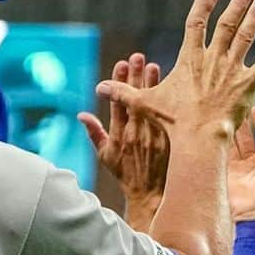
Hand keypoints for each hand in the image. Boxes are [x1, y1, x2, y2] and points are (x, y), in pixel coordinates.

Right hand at [78, 53, 168, 217]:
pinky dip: (170, 104)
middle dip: (136, 77)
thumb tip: (81, 115)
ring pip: (153, 107)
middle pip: (136, 100)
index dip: (119, 82)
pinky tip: (173, 90)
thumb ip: (95, 134)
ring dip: (153, 86)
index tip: (121, 63)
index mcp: (119, 135)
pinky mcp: (168, 143)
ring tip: (154, 66)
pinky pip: (169, 119)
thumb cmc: (126, 177)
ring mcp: (153, 138)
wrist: (149, 197)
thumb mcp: (106, 157)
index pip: (118, 102)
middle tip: (138, 57)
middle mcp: (135, 134)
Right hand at [95, 0, 254, 138]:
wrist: (198, 138)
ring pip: (247, 36)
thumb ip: (124, 94)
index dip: (203, 6)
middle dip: (236, 4)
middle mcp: (213, 59)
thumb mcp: (145, 105)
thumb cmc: (172, 124)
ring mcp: (232, 70)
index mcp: (190, 59)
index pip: (196, 24)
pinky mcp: (248, 85)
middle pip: (226, 24)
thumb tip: (99, 90)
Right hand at [227, 106, 254, 220]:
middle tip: (238, 107)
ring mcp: (240, 169)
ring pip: (234, 144)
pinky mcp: (227, 174)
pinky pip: (223, 154)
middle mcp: (254, 163)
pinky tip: (217, 129)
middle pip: (247, 139)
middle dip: (243, 124)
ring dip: (231, 130)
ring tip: (226, 114)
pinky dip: (221, 143)